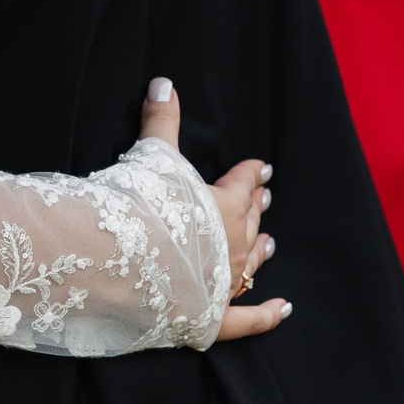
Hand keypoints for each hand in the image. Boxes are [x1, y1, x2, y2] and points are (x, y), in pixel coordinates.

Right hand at [137, 77, 289, 341]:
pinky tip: (284, 309)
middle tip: (264, 197)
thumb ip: (161, 121)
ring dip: (261, 250)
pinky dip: (267, 315)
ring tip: (270, 242)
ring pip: (251, 264)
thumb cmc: (139, 207)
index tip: (260, 167)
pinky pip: (247, 320)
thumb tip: (164, 83)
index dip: (251, 173)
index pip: (243, 183)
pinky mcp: (212, 318)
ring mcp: (224, 283)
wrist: (120, 262)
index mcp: (223, 206)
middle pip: (250, 222)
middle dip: (257, 208)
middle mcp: (232, 245)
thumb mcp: (152, 156)